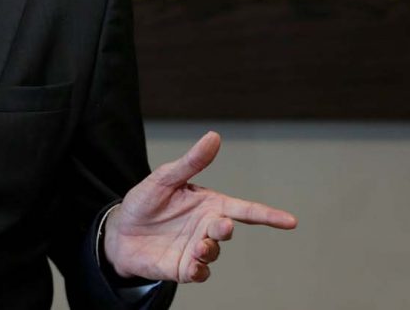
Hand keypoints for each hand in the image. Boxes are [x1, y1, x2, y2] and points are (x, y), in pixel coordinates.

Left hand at [104, 131, 296, 282]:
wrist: (119, 231)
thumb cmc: (145, 201)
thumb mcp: (165, 178)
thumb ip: (191, 161)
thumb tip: (214, 136)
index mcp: (209, 204)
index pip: (244, 209)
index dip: (268, 215)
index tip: (291, 221)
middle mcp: (206, 227)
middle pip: (227, 230)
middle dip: (226, 229)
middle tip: (221, 225)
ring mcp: (196, 249)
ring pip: (214, 252)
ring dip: (209, 249)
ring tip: (198, 245)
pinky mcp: (183, 268)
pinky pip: (199, 273)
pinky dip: (199, 270)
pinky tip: (193, 264)